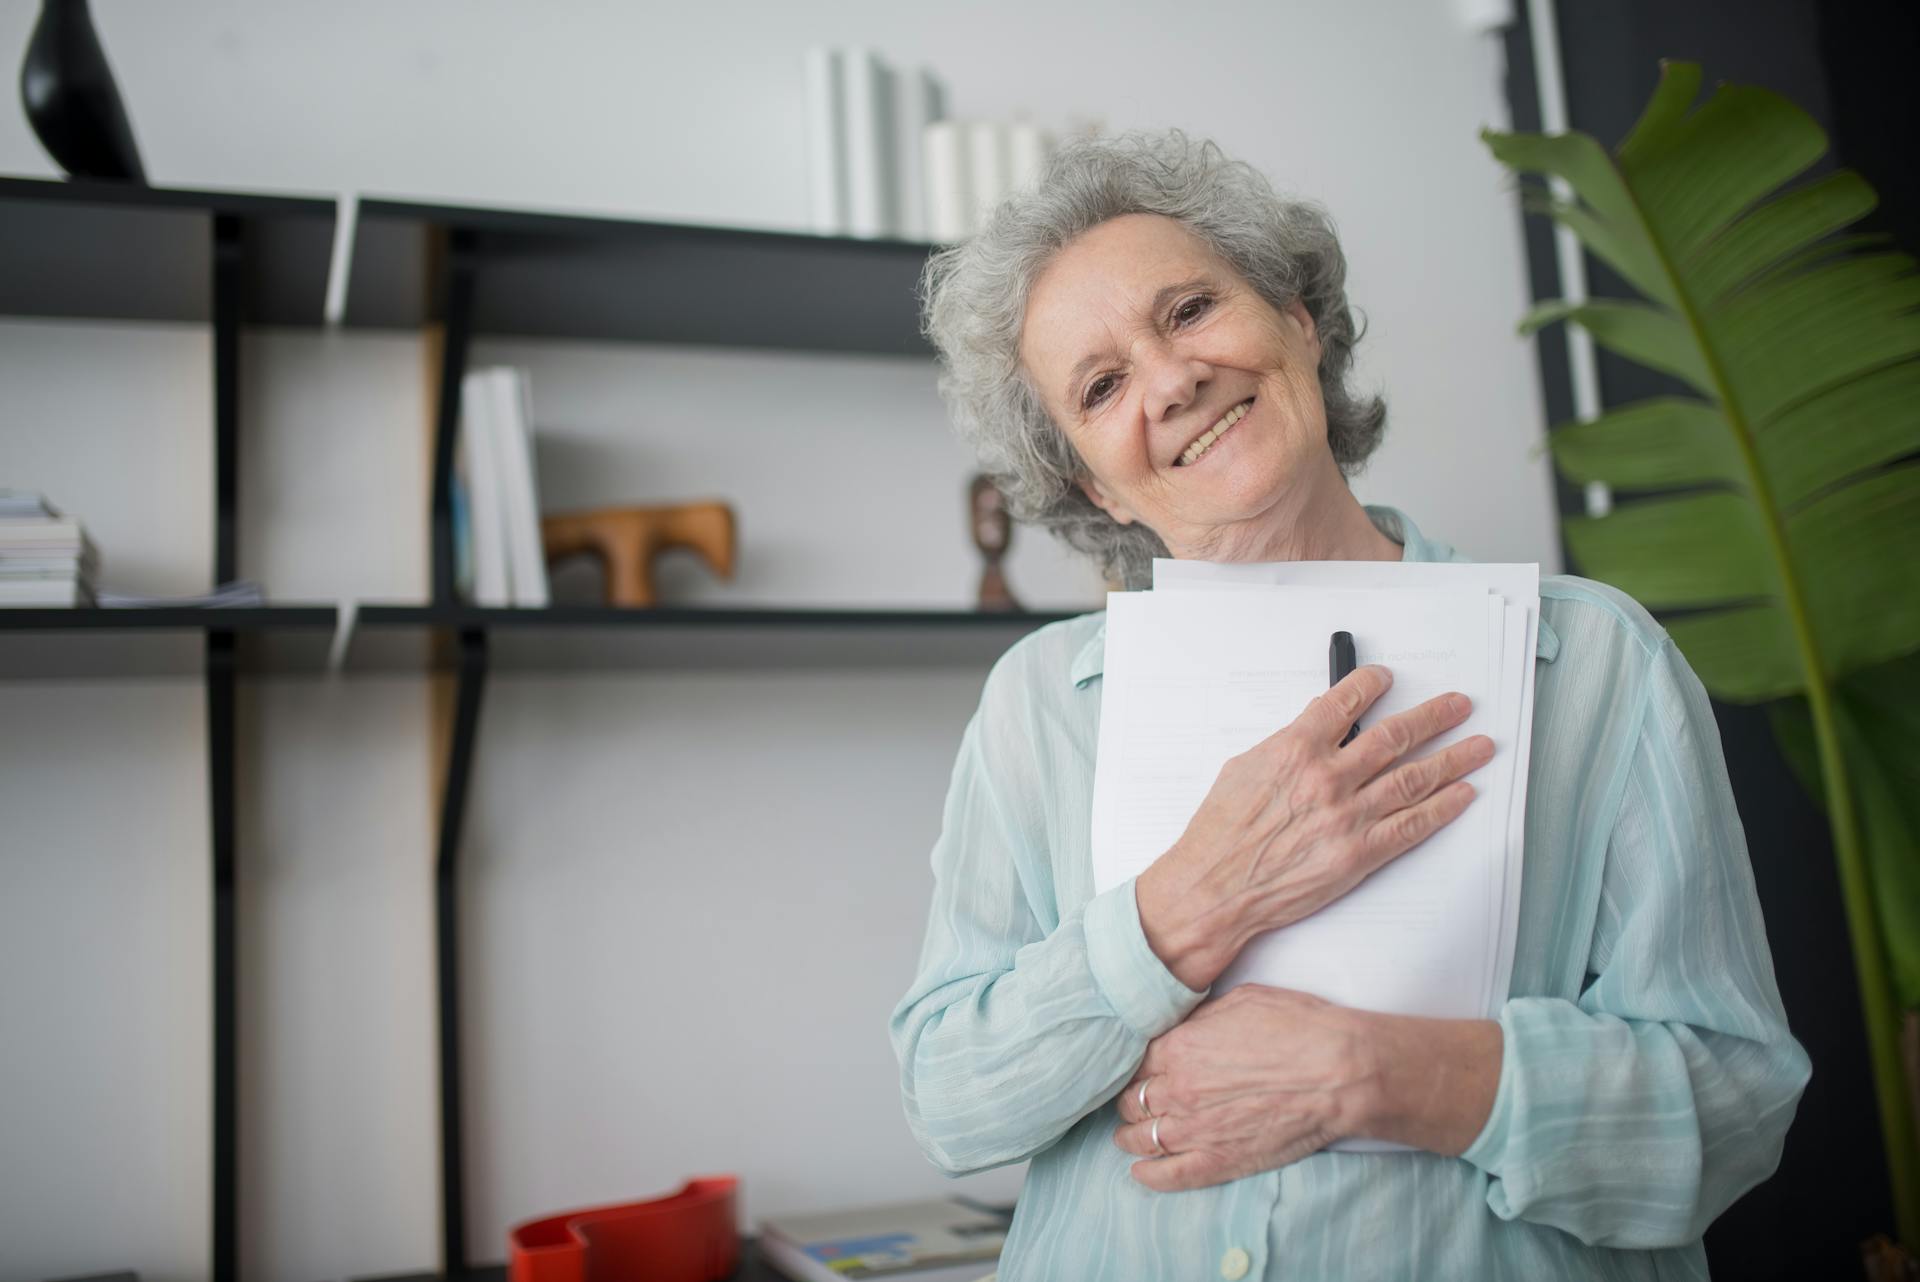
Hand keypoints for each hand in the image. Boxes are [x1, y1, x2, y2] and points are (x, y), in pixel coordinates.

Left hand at [1110, 985, 1367, 1190]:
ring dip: (1132, 1137)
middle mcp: (1177, 1089)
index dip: (1137, 1066)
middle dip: (1133, 1100)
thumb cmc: (1299, 1028)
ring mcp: (1195, 1130)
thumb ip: (1201, 1018)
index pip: (1135, 1061)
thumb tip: (1183, 1026)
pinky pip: (1167, 1176)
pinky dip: (1148, 1175)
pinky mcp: (1219, 1162)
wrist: (1340, 1073)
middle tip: (1136, 1102)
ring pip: (1141, 1138)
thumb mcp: (1241, 1001)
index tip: (1141, 1071)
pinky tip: (1140, 1172)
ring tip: (1131, 1136)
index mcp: (1179, 1047)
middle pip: (1133, 1100)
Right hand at [1136, 665, 1492, 988]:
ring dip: (1453, 758)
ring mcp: (1348, 816)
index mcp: (1296, 749)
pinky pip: (1411, 825)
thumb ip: (1285, 743)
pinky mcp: (1359, 854)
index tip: (1387, 679)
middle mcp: (1328, 778)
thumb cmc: (1220, 833)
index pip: (1345, 702)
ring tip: (1479, 745)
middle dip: (1434, 716)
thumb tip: (1316, 721)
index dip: (1371, 684)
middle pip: (1395, 736)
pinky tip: (1462, 794)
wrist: (1215, 889)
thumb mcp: (1243, 768)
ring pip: (1414, 778)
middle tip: (1458, 705)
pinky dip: (1442, 808)